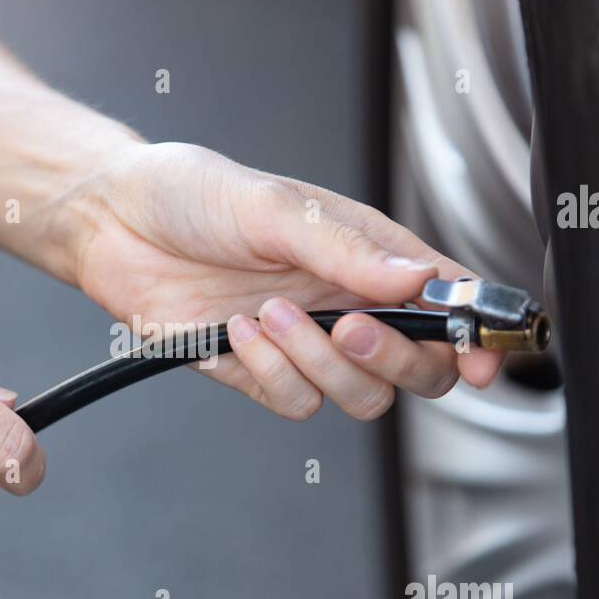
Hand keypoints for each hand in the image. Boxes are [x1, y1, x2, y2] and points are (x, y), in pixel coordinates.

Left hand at [64, 142, 504, 420]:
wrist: (113, 222)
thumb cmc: (193, 195)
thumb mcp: (277, 206)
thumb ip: (349, 251)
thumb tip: (423, 281)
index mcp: (369, 255)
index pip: (448, 303)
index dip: (478, 338)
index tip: (485, 361)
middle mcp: (347, 303)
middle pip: (419, 369)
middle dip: (396, 360)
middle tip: (350, 329)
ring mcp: (306, 344)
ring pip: (361, 397)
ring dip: (319, 365)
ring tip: (268, 312)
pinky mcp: (260, 372)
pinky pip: (295, 403)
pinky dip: (270, 374)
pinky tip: (236, 331)